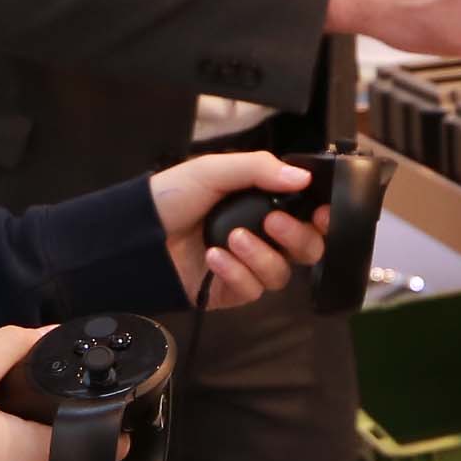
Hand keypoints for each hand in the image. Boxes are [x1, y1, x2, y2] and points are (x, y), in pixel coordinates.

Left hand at [150, 150, 327, 304]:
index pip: (308, 215)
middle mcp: (263, 237)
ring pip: (281, 274)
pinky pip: (252, 290)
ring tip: (232, 238)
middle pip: (307, 249)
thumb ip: (259, 169)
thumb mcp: (214, 170)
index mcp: (264, 204)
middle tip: (273, 222)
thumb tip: (302, 178)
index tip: (323, 213)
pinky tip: (214, 257)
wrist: (137, 233)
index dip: (323, 218)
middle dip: (297, 236)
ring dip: (260, 255)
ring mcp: (248, 267)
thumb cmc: (174, 196)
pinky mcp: (231, 292)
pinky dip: (237, 273)